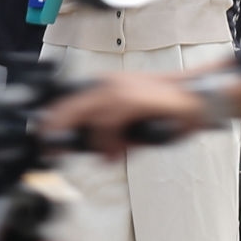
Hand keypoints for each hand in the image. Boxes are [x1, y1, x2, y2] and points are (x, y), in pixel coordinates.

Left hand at [37, 70, 240, 157]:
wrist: (197, 100)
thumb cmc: (167, 112)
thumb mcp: (130, 125)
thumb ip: (110, 135)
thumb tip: (93, 150)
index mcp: (105, 88)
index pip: (66, 102)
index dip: (51, 122)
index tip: (43, 140)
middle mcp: (107, 85)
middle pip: (66, 106)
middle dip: (56, 131)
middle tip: (52, 151)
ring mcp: (118, 89)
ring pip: (83, 114)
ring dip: (92, 142)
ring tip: (107, 156)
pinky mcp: (131, 99)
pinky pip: (107, 122)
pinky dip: (109, 141)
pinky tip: (117, 151)